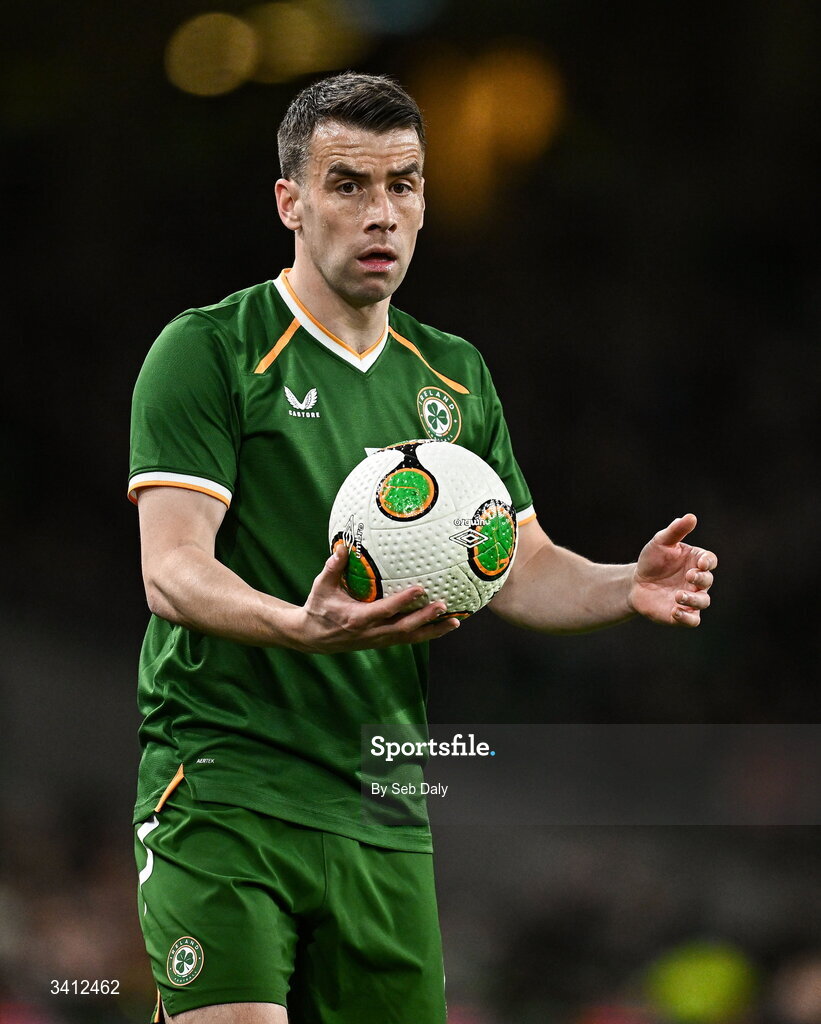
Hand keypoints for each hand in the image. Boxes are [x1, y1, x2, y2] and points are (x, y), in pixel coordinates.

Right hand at [288, 546, 461, 652]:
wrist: (312, 638)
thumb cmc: (318, 608)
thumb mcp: (321, 587)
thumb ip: (333, 567)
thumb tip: (343, 546)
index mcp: (357, 619)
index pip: (385, 611)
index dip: (403, 601)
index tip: (420, 588)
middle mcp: (371, 633)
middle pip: (404, 629)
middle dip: (426, 618)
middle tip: (444, 605)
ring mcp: (378, 640)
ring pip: (410, 638)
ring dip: (433, 631)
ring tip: (455, 622)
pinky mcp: (382, 642)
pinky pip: (407, 639)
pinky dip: (426, 634)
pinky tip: (442, 627)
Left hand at [629, 514, 716, 626]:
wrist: (635, 583)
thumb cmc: (652, 560)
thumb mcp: (660, 542)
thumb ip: (675, 531)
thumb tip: (691, 517)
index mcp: (696, 561)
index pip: (710, 561)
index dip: (708, 562)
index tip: (701, 562)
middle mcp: (697, 581)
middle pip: (708, 581)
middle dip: (701, 579)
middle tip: (689, 576)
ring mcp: (691, 599)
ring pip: (703, 602)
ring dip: (694, 600)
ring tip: (678, 595)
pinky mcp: (681, 614)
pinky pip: (692, 620)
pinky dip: (687, 617)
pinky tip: (675, 610)